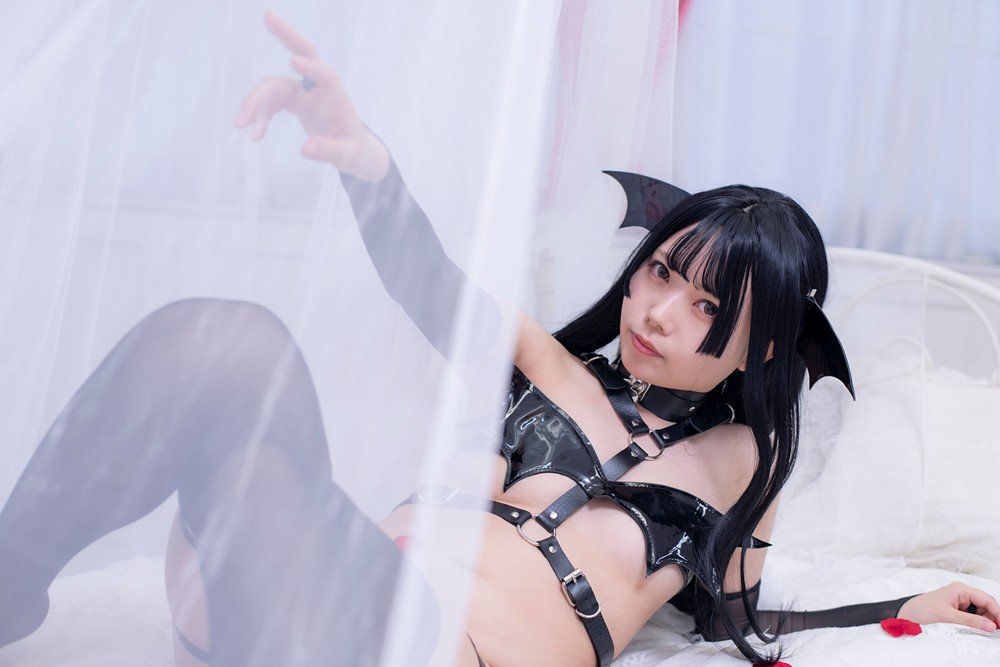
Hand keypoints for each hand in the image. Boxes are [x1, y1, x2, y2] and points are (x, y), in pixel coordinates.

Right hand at [234, 11, 389, 180]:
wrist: (351, 151)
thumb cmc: (353, 149)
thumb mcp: (346, 156)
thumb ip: (329, 152)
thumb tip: (306, 148)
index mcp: (336, 97)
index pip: (326, 75)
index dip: (311, 67)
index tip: (294, 61)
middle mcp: (318, 88)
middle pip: (301, 54)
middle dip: (285, 35)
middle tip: (267, 15)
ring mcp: (303, 91)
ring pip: (275, 85)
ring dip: (256, 102)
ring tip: (240, 125)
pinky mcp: (292, 100)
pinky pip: (270, 101)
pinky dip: (259, 114)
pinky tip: (255, 134)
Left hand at [897, 582, 999, 631]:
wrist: (907, 613)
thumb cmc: (923, 609)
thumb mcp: (947, 615)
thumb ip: (970, 621)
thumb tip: (991, 626)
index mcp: (960, 589)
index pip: (986, 599)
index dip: (997, 612)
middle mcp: (962, 593)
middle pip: (986, 605)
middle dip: (992, 617)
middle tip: (995, 631)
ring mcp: (959, 601)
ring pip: (980, 611)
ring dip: (984, 620)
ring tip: (985, 631)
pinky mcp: (957, 609)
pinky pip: (972, 616)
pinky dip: (977, 622)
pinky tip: (977, 629)